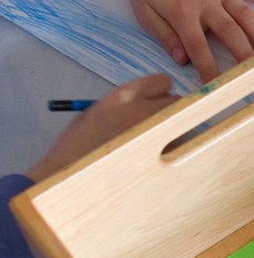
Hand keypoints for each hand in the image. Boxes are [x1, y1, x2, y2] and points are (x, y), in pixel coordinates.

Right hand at [28, 75, 178, 180]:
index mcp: (124, 96)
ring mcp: (156, 133)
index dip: (159, 92)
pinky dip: (171, 150)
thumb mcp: (98, 112)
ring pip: (181, 124)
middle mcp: (143, 110)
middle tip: (156, 122)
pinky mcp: (163, 156)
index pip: (162, 81)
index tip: (154, 101)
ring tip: (152, 143)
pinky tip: (152, 158)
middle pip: (177, 101)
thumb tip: (151, 103)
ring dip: (172, 130)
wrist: (69, 176)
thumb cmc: (78, 145)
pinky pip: (178, 147)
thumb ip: (126, 104)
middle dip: (169, 110)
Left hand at [120, 0, 253, 81]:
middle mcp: (206, 0)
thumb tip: (183, 60)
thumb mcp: (145, 14)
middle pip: (230, 32)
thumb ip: (166, 36)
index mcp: (182, 12)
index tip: (218, 87)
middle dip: (244, 55)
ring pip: (246, 15)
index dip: (209, 69)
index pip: (198, 47)